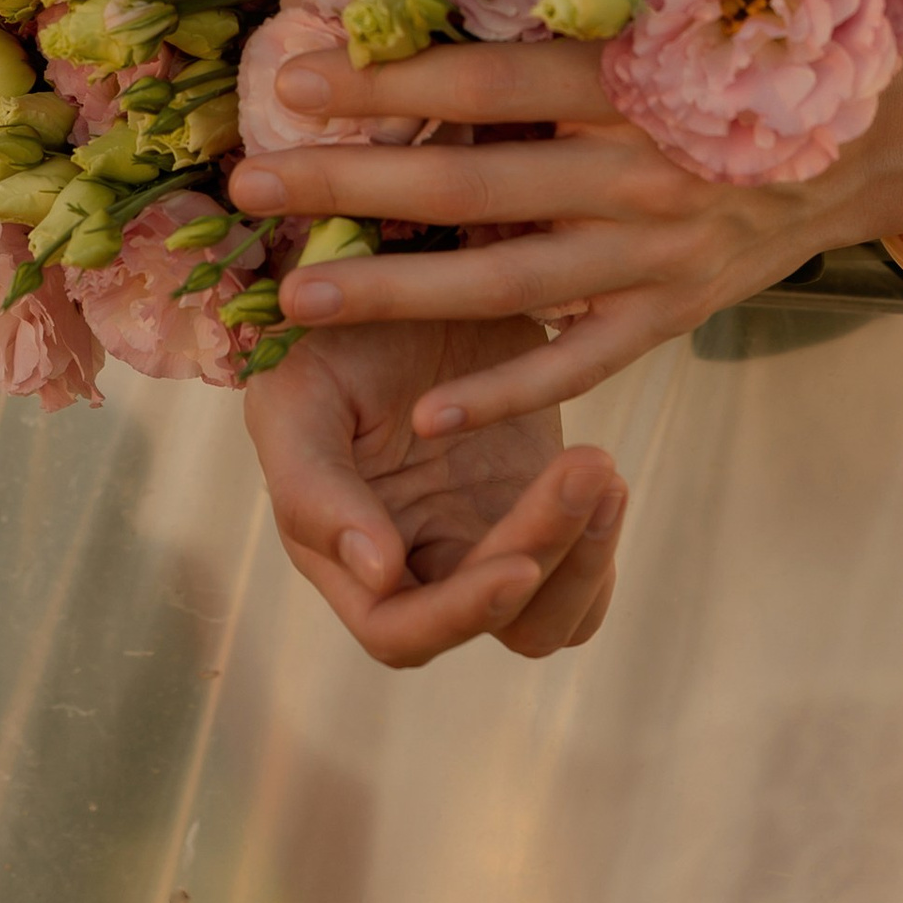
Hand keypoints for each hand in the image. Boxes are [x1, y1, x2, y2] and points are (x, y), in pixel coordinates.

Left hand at [226, 11, 902, 436]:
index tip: (290, 75)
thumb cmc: (781, 29)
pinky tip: (425, 412)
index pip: (485, 80)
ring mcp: (653, 252)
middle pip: (467, 183)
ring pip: (502, 283)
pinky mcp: (675, 312)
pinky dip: (506, 390)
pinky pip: (578, 358)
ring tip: (294, 295)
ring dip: (392, 294)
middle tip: (246, 181)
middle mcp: (636, 168)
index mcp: (634, 75)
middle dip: (348, 184)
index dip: (387, 81)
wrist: (899, 123)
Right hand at [241, 312, 626, 666]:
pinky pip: (579, 562)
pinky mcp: (530, 498)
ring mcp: (481, 535)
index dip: (458, 614)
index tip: (517, 565)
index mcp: (348, 557)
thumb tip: (378, 573)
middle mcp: (420, 565)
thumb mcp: (296, 399)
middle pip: (496, 618)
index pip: (400, 631)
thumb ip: (314, 489)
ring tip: (600, 470)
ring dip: (584, 556)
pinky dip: (599, 538)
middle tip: (587, 465)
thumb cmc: (316, 340)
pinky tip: (606, 476)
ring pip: (550, 610)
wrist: (386, 272)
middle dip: (545, 551)